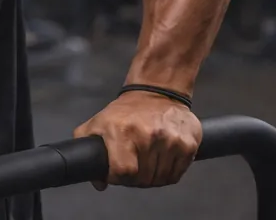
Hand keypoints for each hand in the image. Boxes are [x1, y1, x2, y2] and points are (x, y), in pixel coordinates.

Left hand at [73, 91, 201, 189]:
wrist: (158, 92)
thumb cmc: (126, 112)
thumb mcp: (98, 124)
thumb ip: (87, 149)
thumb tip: (99, 182)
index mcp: (122, 131)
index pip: (124, 171)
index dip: (118, 177)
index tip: (118, 173)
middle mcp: (148, 136)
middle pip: (142, 179)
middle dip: (135, 178)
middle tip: (133, 166)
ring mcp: (171, 141)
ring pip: (160, 179)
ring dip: (152, 177)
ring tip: (147, 162)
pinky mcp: (188, 145)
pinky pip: (176, 175)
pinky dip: (168, 174)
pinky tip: (161, 160)